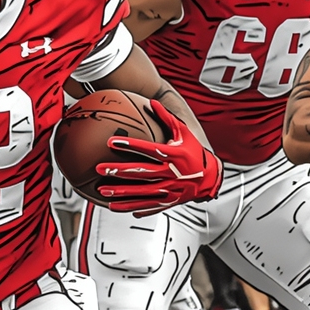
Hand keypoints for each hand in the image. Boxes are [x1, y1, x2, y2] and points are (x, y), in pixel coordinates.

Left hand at [96, 100, 222, 213]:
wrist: (209, 178)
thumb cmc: (194, 153)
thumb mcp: (184, 133)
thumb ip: (167, 118)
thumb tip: (152, 102)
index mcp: (173, 155)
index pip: (148, 149)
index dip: (130, 145)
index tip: (112, 142)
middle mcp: (170, 173)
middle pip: (140, 172)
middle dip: (119, 171)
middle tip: (100, 169)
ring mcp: (168, 189)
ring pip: (140, 192)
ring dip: (120, 192)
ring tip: (102, 190)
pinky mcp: (167, 201)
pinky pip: (146, 205)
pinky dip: (131, 207)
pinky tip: (115, 206)